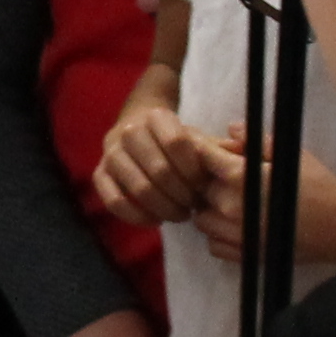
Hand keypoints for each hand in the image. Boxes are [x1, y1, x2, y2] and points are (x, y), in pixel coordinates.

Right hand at [92, 100, 214, 226]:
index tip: (202, 184)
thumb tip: (236, 153)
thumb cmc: (173, 140)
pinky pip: (114, 201)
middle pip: (159, 170)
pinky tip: (155, 220)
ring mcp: (111, 153)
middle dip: (182, 194)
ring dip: (164, 208)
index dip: (193, 169)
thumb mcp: (195, 136)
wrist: (137, 128)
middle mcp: (129, 131)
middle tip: (193, 205)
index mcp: (156, 116)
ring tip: (180, 214)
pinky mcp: (99, 173)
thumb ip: (215, 147)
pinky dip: (136, 216)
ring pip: (139, 189)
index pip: (177, 143)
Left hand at [195, 128, 335, 266]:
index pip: (202, 157)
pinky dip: (217, 234)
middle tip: (221, 172)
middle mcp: (231, 207)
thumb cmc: (320, 185)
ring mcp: (236, 235)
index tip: (203, 146)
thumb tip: (231, 129)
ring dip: (209, 208)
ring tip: (227, 199)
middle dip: (206, 178)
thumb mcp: (288, 154)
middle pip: (199, 188)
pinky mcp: (245, 255)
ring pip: (201, 219)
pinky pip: (213, 245)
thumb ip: (255, 141)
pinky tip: (234, 224)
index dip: (200, 149)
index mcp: (240, 178)